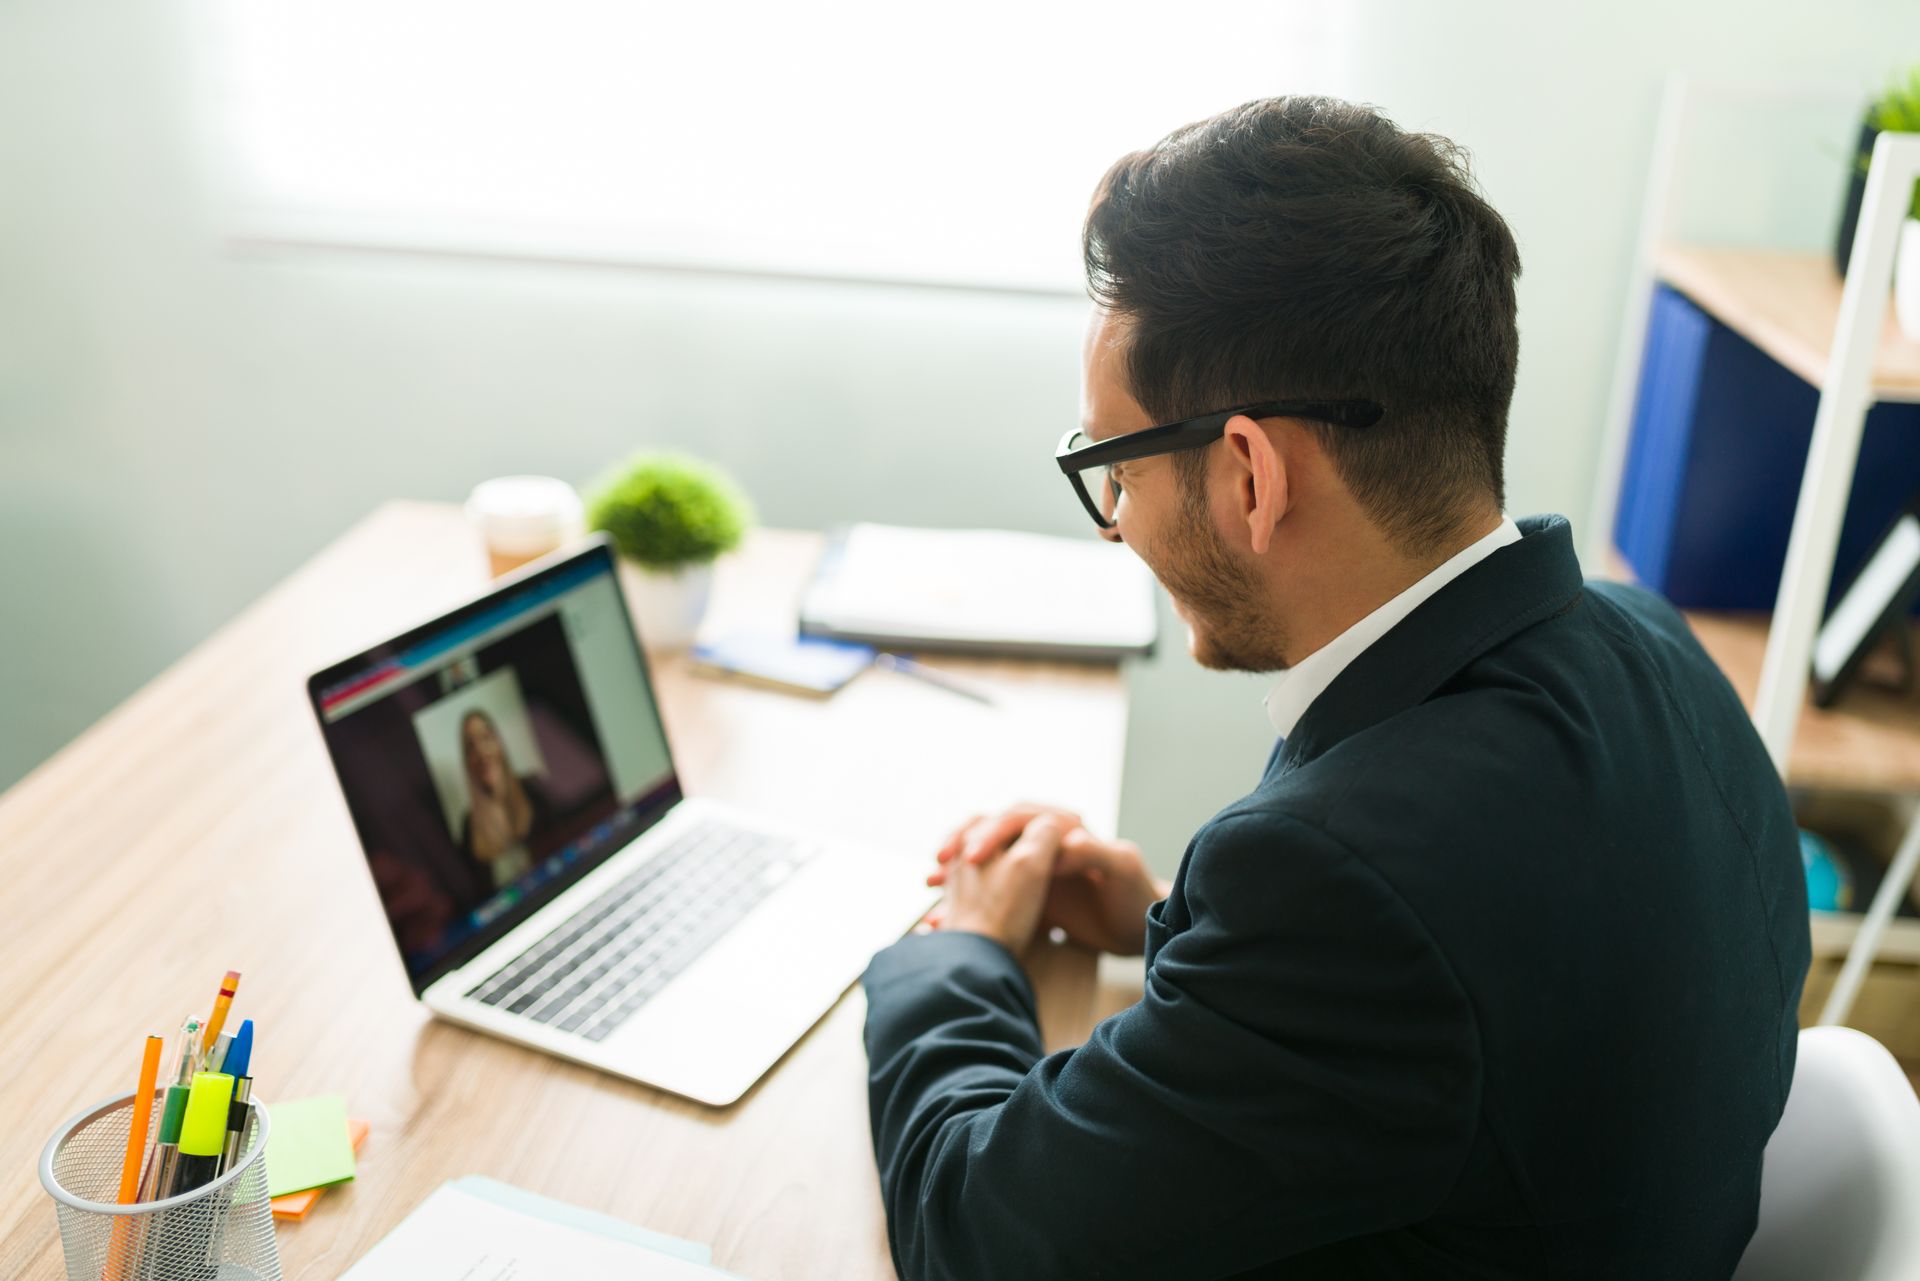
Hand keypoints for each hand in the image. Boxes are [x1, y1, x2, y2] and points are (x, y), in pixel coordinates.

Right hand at [930, 805, 1165, 955]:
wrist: (1144, 928)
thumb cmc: (1137, 895)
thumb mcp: (1121, 868)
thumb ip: (1094, 852)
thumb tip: (1060, 841)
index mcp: (1064, 830)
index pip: (1019, 817)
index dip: (993, 832)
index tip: (973, 856)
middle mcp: (1045, 845)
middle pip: (993, 833)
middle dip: (963, 843)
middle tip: (940, 861)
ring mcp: (1036, 870)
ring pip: (986, 862)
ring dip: (957, 870)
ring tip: (929, 883)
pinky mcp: (1032, 896)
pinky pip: (991, 894)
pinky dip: (967, 901)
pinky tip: (944, 917)